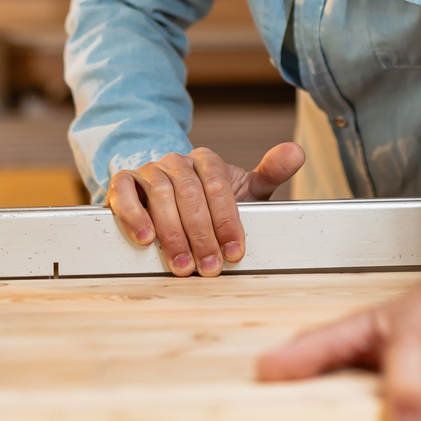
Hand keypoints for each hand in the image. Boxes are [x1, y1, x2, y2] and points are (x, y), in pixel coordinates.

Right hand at [106, 142, 304, 276]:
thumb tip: (297, 152)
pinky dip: (133, 214)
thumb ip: (270, 173)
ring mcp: (148, 170)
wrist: (168, 197)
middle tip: (209, 268)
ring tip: (182, 265)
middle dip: (201, 235)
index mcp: (208, 161)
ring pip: (159, 194)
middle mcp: (177, 161)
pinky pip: (123, 192)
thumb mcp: (244, 189)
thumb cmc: (210, 201)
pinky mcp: (122, 182)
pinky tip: (145, 238)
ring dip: (172, 234)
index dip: (228, 221)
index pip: (219, 186)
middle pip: (190, 194)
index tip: (235, 252)